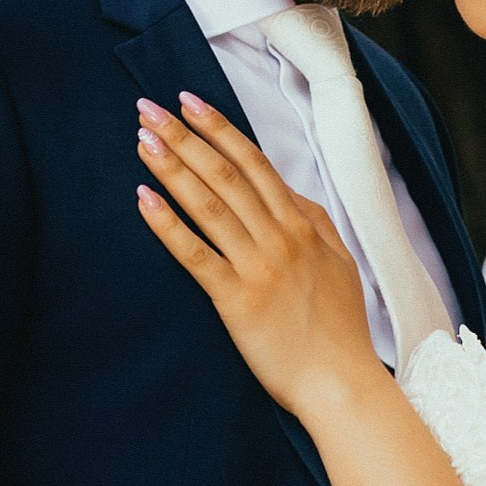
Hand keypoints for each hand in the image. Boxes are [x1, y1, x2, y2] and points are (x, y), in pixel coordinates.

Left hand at [137, 95, 377, 422]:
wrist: (343, 384)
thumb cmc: (340, 329)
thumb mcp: (340, 263)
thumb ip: (315, 223)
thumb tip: (292, 193)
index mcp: (302, 225)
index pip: (255, 163)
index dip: (220, 129)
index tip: (189, 101)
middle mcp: (280, 238)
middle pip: (226, 173)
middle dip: (186, 136)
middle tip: (149, 107)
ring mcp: (258, 267)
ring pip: (210, 204)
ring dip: (173, 167)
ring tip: (142, 139)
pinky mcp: (237, 301)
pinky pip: (196, 254)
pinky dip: (168, 224)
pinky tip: (144, 199)